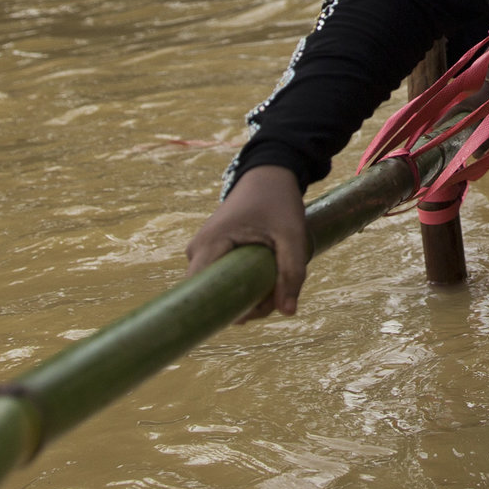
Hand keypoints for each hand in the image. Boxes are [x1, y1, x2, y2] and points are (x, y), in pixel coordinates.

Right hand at [185, 164, 307, 319]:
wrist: (269, 175)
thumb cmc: (279, 201)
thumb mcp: (292, 235)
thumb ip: (292, 273)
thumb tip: (287, 312)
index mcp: (209, 244)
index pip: (201, 293)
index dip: (224, 312)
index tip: (253, 313)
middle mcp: (196, 251)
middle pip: (213, 296)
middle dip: (246, 304)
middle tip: (276, 292)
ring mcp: (201, 252)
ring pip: (220, 290)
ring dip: (248, 294)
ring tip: (275, 278)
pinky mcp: (211, 254)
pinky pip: (223, 280)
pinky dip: (246, 284)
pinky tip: (266, 275)